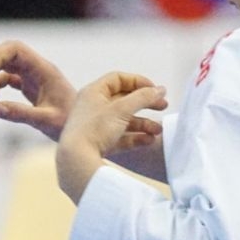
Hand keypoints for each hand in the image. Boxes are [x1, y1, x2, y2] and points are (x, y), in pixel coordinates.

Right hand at [0, 40, 78, 142]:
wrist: (83, 132)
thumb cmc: (70, 125)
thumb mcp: (45, 121)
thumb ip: (20, 114)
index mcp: (44, 70)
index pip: (17, 50)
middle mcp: (38, 69)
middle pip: (8, 51)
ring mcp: (34, 76)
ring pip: (6, 63)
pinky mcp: (30, 86)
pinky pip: (8, 78)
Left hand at [55, 72, 167, 201]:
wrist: (76, 160)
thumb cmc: (94, 129)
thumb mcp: (122, 109)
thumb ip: (143, 97)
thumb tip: (160, 89)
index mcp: (93, 93)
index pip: (118, 79)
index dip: (138, 81)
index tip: (154, 89)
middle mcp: (93, 107)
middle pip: (124, 100)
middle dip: (146, 103)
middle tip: (164, 106)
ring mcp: (95, 127)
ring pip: (124, 120)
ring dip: (144, 124)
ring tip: (158, 131)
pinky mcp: (99, 144)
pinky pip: (120, 137)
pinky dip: (135, 138)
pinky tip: (149, 141)